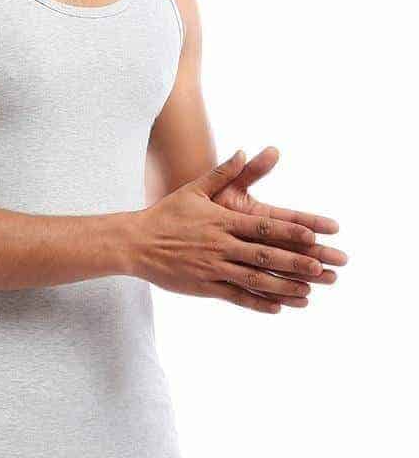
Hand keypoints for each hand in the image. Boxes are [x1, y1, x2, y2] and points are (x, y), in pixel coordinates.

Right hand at [133, 150, 344, 313]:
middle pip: (264, 255)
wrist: (135, 242)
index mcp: (221, 220)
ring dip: (283, 286)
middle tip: (322, 267)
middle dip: (295, 262)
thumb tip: (245, 151)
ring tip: (308, 292)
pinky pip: (236, 297)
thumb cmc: (167, 214)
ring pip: (254, 279)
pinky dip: (258, 302)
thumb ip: (223, 172)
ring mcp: (212, 268)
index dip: (289, 231)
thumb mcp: (194, 190)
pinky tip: (279, 307)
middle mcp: (220, 245)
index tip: (314, 235)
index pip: (262, 225)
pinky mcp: (204, 287)